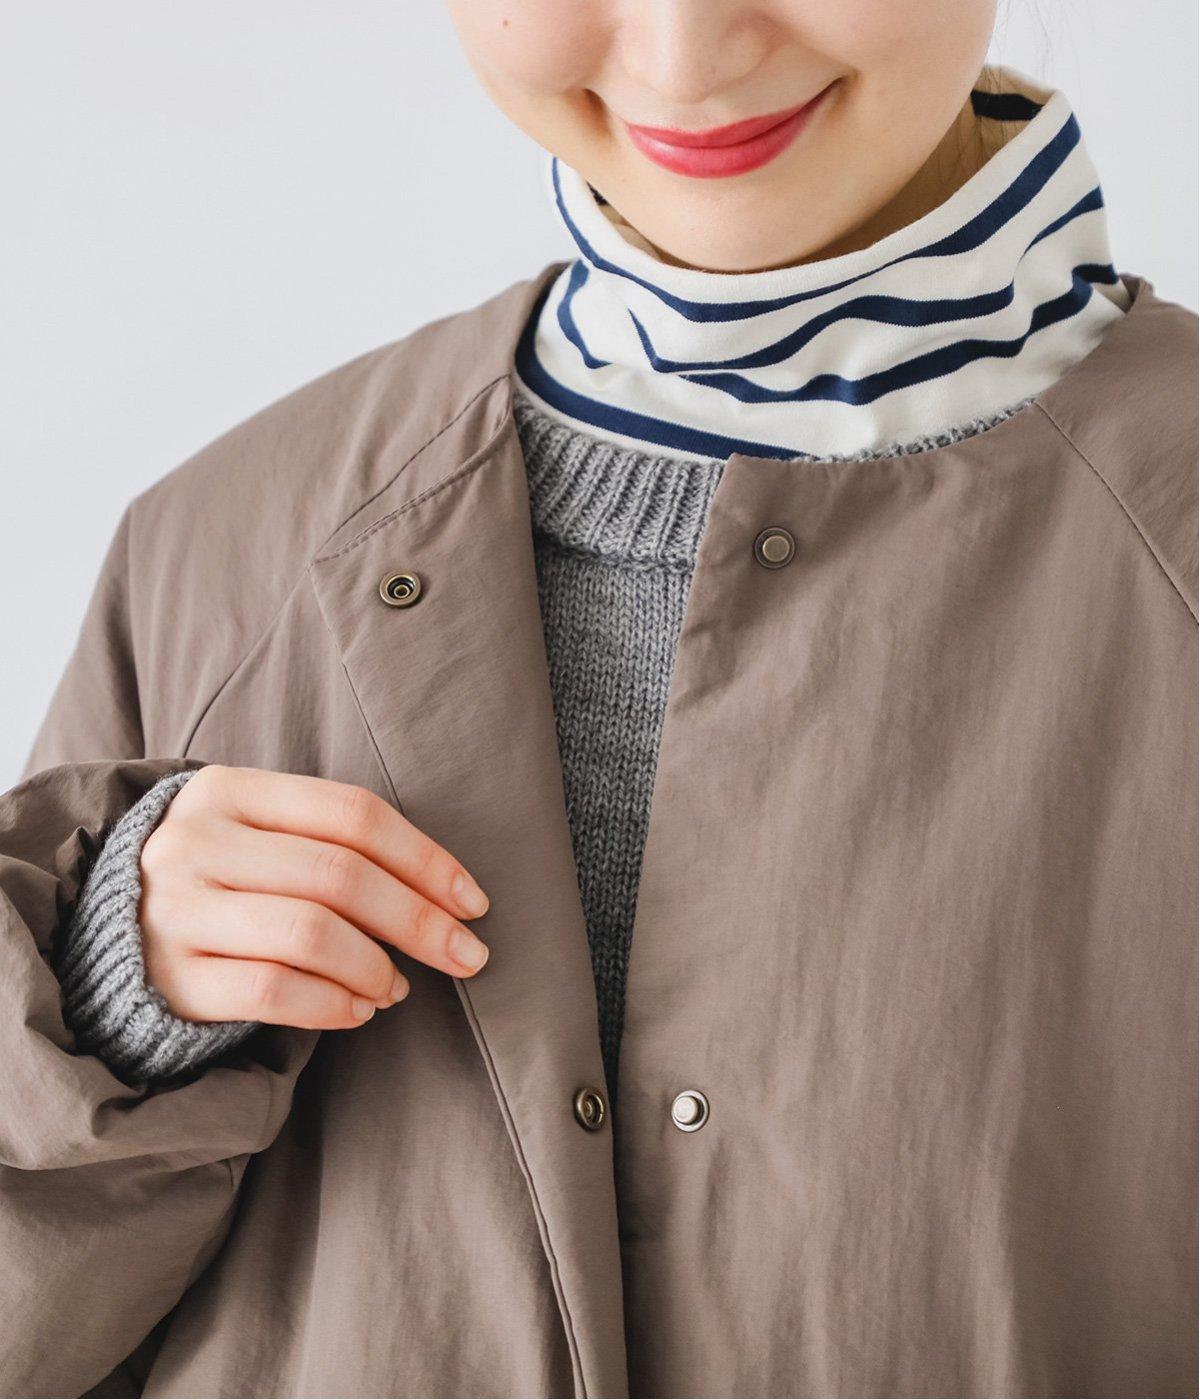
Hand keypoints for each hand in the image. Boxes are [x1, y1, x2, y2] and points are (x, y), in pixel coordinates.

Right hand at [137, 765, 490, 1029]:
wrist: (112, 929)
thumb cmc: (223, 877)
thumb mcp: (260, 832)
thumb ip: (334, 842)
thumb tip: (446, 898)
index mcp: (229, 789)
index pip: (352, 814)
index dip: (425, 858)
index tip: (473, 902)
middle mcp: (196, 842)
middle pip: (339, 875)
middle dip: (418, 920)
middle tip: (466, 955)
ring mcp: (176, 910)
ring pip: (310, 934)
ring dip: (376, 967)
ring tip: (398, 986)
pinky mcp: (170, 976)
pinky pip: (273, 990)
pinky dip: (333, 1004)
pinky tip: (358, 1010)